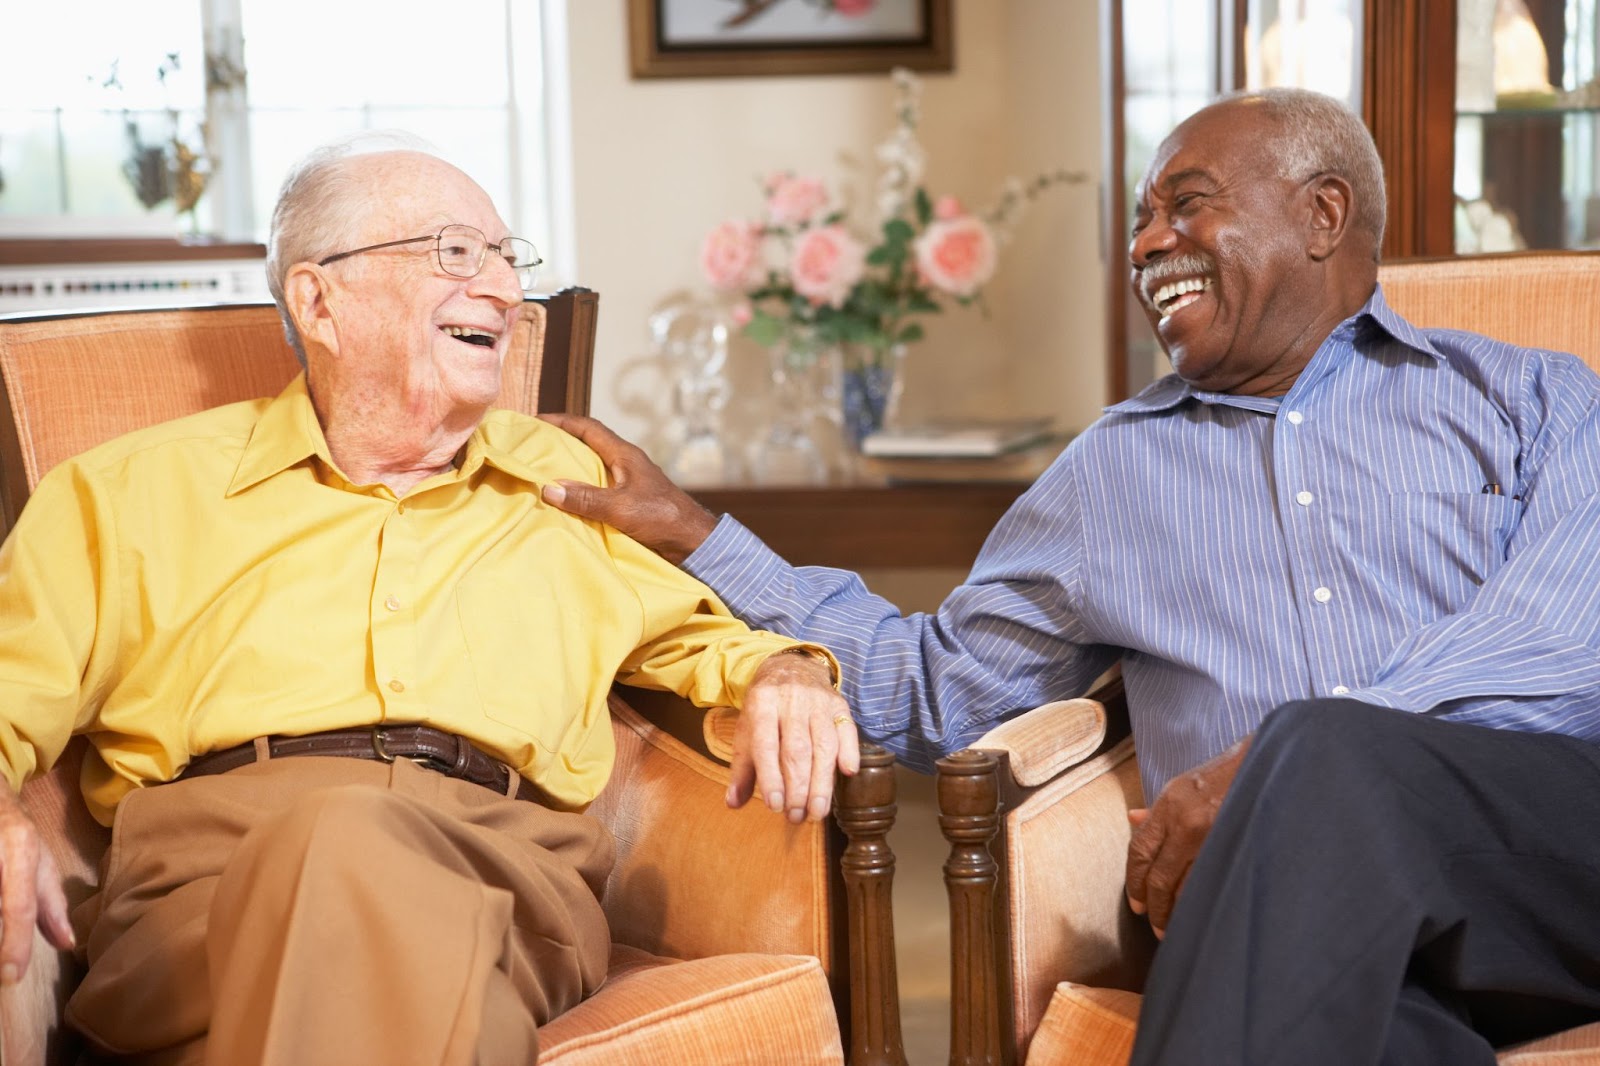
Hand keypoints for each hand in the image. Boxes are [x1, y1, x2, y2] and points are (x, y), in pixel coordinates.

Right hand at [0, 788, 74, 983]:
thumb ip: (51, 905)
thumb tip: (67, 943)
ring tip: (5, 949)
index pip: (18, 908)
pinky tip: (0, 924)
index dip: (15, 944)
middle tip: (3, 964)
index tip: (10, 976)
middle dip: (2, 939)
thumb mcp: (40, 863)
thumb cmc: (16, 835)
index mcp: (21, 853)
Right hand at [538, 414, 717, 564]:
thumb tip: (549, 489)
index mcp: (624, 455)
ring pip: (591, 468)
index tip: (535, 420)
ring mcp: (627, 482)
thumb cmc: (662, 518)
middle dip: (560, 442)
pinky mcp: (628, 501)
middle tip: (532, 447)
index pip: (588, 428)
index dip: (561, 421)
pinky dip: (579, 491)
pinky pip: (597, 489)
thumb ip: (586, 499)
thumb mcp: (621, 508)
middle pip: (587, 445)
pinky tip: (564, 502)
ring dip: (568, 468)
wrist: (692, 541)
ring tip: (541, 473)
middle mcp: (624, 464)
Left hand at [726, 650, 859, 823]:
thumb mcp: (747, 731)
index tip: (775, 805)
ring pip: (823, 744)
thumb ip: (742, 768)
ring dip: (822, 781)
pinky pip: (847, 729)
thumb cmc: (766, 709)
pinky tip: (847, 773)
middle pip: (797, 749)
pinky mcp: (839, 705)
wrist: (791, 667)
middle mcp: (790, 701)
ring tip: (817, 811)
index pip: (766, 745)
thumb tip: (733, 803)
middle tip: (797, 816)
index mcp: (761, 705)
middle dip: (798, 787)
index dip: (771, 777)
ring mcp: (817, 702)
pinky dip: (849, 751)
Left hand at [1125, 735, 1252, 936]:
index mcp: (1170, 804)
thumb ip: (1158, 809)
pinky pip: (1213, 884)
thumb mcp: (1184, 785)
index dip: (1134, 881)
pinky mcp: (1237, 848)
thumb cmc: (1225, 775)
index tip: (1136, 903)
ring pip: (1186, 887)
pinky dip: (1204, 903)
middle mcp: (1187, 822)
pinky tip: (1202, 915)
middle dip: (1154, 906)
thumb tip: (1133, 820)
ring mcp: (1213, 837)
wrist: (1267, 764)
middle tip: (1155, 924)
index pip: (1140, 850)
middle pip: (1160, 876)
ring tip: (1176, 928)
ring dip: (1178, 912)